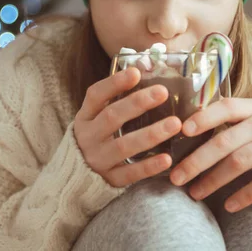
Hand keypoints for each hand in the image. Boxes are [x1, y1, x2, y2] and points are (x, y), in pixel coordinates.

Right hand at [73, 67, 182, 187]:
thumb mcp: (96, 118)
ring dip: (151, 134)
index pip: (96, 95)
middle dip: (138, 103)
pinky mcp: (110, 180)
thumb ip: (115, 100)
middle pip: (112, 117)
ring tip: (175, 124)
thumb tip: (145, 70)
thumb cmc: (97, 138)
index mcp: (85, 117)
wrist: (75, 177)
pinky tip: (168, 158)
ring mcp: (98, 159)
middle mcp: (89, 137)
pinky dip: (149, 166)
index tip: (136, 72)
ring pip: (124, 145)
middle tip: (162, 92)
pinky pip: (131, 173)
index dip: (114, 83)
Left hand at [169, 98, 251, 212]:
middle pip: (225, 141)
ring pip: (240, 162)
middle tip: (176, 176)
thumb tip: (193, 129)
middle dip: (196, 160)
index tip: (182, 130)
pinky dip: (245, 195)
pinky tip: (229, 205)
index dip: (203, 117)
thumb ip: (238, 119)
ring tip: (195, 193)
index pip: (226, 107)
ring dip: (213, 180)